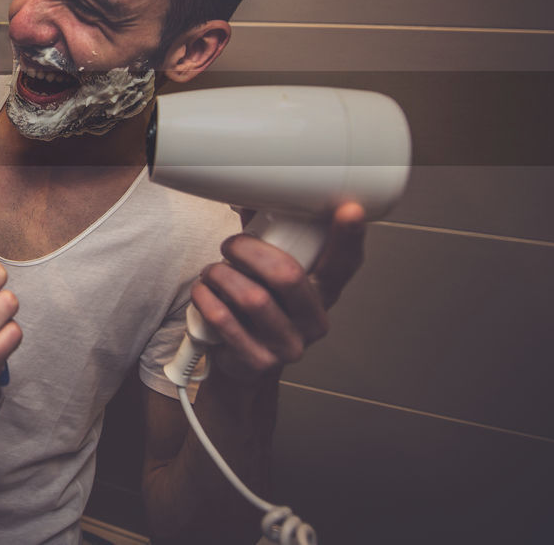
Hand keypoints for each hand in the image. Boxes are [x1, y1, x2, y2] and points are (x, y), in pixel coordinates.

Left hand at [191, 202, 365, 382]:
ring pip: (252, 298)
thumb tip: (247, 191)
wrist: (243, 362)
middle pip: (288, 275)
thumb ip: (267, 237)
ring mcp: (290, 345)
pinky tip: (204, 294)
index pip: (345, 263)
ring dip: (221, 276)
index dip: (349, 237)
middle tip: (230, 247)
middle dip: (248, 251)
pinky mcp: (260, 362)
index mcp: (324, 293)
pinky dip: (206, 299)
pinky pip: (226, 321)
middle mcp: (314, 321)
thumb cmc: (256, 308)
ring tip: (213, 273)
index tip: (349, 209)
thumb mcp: (269, 274)